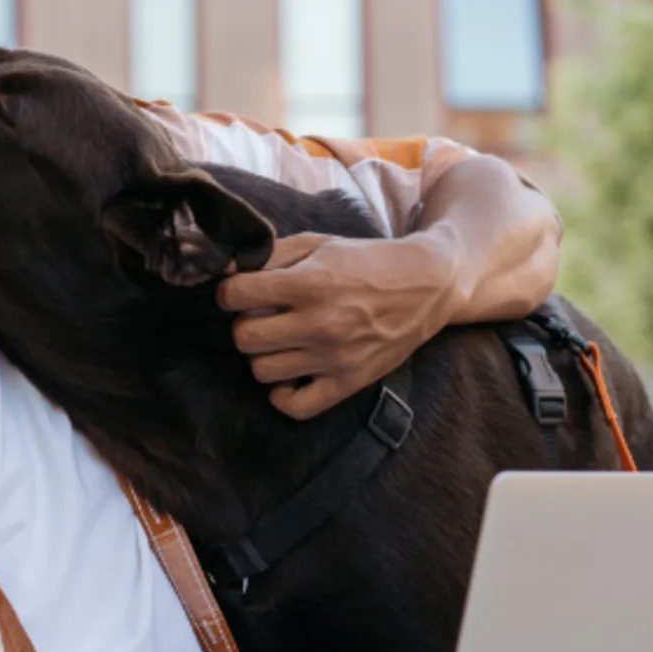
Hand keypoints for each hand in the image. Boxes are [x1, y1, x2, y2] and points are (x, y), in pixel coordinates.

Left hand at [217, 233, 461, 418]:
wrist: (427, 285)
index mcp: (312, 283)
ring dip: (264, 354)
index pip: (236, 295)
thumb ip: (270, 255)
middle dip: (245, 324)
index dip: (229, 292)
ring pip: (262, 371)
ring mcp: (334, 358)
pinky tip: (290, 373)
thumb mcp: (319, 245)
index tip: (239, 292)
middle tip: (262, 317)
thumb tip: (225, 269)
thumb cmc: (367, 262)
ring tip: (281, 340)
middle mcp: (320, 324)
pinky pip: (294, 406)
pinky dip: (283, 394)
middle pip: (244, 338)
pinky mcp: (347, 383)